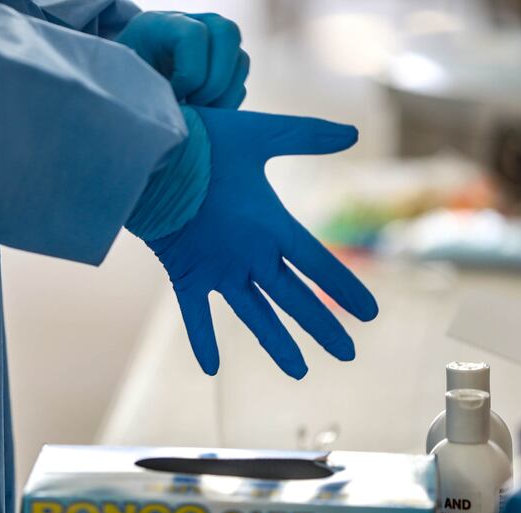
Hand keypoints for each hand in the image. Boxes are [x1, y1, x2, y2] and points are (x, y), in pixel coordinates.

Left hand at [116, 12, 248, 107]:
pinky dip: (226, 104)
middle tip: (194, 105)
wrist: (130, 86)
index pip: (194, 35)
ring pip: (240, 60)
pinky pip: (240, 84)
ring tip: (199, 114)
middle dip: (215, 82)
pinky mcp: (225, 67)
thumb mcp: (129, 83)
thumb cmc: (125, 84)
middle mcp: (196, 24)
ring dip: (224, 96)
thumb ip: (153, 94)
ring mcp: (215, 44)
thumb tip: (185, 120)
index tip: (174, 95)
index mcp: (164, 24)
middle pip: (228, 34)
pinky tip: (204, 114)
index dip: (190, 73)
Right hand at [146, 108, 377, 378]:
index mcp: (273, 227)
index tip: (370, 314)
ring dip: (278, 344)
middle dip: (323, 326)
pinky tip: (210, 369)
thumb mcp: (262, 134)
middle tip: (348, 354)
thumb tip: (354, 132)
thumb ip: (309, 136)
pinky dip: (203, 339)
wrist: (150, 155)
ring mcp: (217, 272)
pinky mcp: (185, 274)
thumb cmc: (207, 141)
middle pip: (294, 299)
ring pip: (255, 315)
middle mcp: (250, 257)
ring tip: (300, 372)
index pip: (320, 266)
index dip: (347, 290)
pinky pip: (195, 315)